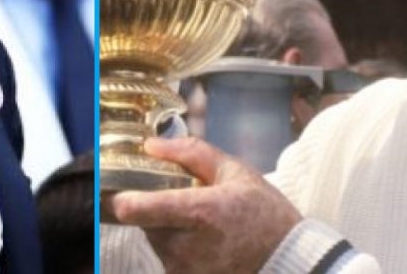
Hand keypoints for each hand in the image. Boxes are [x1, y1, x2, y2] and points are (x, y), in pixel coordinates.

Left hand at [111, 137, 301, 273]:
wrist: (290, 261)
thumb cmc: (265, 214)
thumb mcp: (236, 171)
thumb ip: (191, 153)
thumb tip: (150, 145)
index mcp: (198, 213)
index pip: (134, 210)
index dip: (118, 197)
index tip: (117, 187)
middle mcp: (187, 246)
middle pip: (143, 221)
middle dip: (153, 207)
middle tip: (181, 199)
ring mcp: (186, 270)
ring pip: (155, 239)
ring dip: (166, 227)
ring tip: (200, 223)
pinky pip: (167, 258)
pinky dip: (177, 246)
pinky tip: (203, 241)